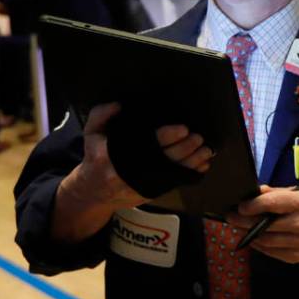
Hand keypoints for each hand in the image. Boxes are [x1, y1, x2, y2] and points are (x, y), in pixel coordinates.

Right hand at [52, 103, 212, 242]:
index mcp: (117, 155)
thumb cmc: (95, 158)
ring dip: (193, 161)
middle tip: (198, 137)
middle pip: (166, 158)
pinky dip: (191, 173)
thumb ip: (100, 116)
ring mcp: (144, 184)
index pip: (148, 143)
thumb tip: (118, 105)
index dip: (168, 136)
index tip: (183, 128)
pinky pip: (176, 182)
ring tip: (206, 150)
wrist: (93, 193)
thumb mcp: (92, 135)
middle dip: (186, 148)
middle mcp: (132, 172)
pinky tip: (203, 164)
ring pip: (175, 172)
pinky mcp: (153, 191)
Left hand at [226, 186, 298, 263]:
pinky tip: (254, 238)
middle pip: (266, 225)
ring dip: (250, 234)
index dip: (253, 205)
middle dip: (245, 221)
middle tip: (231, 217)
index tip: (240, 206)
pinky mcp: (298, 257)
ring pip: (266, 241)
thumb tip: (254, 193)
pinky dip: (260, 245)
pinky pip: (272, 252)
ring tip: (240, 227)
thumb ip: (277, 193)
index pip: (273, 204)